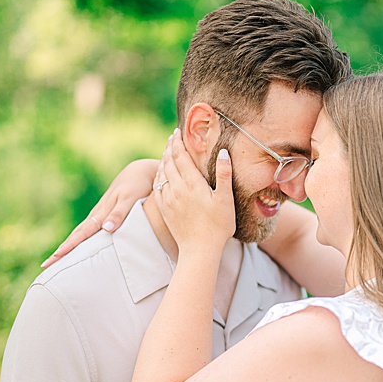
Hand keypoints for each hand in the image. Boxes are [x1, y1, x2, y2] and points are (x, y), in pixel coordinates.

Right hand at [42, 157, 160, 267]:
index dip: (68, 247)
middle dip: (60, 251)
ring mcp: (100, 215)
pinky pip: (89, 231)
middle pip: (75, 236)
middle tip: (45, 265)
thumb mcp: (130, 198)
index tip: (55, 257)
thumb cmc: (137, 185)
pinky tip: (79, 248)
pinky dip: (81, 241)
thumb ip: (119, 213)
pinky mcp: (105, 215)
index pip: (81, 234)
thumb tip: (106, 229)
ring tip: (57, 260)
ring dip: (69, 247)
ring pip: (81, 234)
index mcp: (101, 214)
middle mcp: (97, 216)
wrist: (141, 172)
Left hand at [155, 130, 236, 254]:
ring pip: (161, 173)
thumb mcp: (225, 199)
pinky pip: (157, 187)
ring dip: (163, 160)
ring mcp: (168, 199)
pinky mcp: (164, 209)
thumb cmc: (218, 226)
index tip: (177, 131)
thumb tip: (223, 152)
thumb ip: (223, 175)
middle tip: (172, 137)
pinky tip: (161, 173)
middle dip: (169, 147)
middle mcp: (176, 189)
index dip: (178, 142)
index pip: (180, 156)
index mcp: (191, 184)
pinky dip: (158, 175)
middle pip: (168, 161)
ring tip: (167, 151)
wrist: (199, 250)